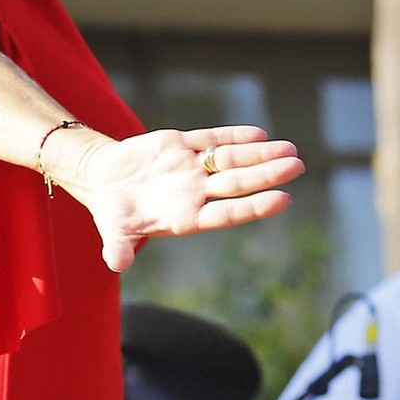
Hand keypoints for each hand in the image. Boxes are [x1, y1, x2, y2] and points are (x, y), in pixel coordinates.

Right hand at [54, 123, 302, 272]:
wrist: (102, 180)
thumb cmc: (113, 212)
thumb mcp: (113, 231)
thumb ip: (118, 248)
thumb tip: (117, 265)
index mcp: (186, 217)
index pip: (226, 212)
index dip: (253, 206)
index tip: (281, 199)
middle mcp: (196, 192)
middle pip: (237, 183)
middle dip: (267, 174)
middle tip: (297, 167)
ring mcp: (192, 168)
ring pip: (232, 160)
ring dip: (260, 154)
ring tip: (290, 150)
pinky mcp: (182, 145)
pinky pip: (212, 139)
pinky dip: (234, 135)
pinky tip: (259, 135)